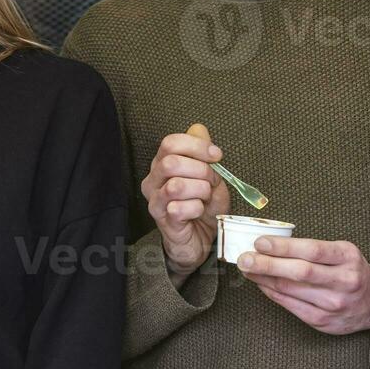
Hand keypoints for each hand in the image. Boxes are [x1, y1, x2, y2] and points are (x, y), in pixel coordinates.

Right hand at [142, 123, 229, 277]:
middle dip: (201, 170)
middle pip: (171, 162)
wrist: (199, 239)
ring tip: (206, 198)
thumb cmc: (202, 206)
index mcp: (161, 164)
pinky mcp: (162, 221)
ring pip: (176, 186)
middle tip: (212, 182)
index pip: (170, 143)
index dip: (197, 146)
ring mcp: (155, 202)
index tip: (216, 156)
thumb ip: (202, 152)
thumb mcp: (209, 176)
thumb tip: (198, 129)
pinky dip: (197, 208)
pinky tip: (199, 211)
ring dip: (200, 190)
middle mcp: (153, 181)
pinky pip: (179, 208)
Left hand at [237, 236, 369, 334]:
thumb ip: (313, 249)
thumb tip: (271, 245)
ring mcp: (334, 304)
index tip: (260, 242)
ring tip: (248, 269)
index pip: (311, 250)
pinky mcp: (325, 322)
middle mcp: (344, 281)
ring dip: (264, 279)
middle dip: (267, 264)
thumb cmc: (352, 270)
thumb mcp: (342, 251)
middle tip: (244, 258)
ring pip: (292, 290)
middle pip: (299, 272)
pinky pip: (292, 306)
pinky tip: (262, 285)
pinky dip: (274, 294)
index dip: (283, 247)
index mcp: (347, 257)